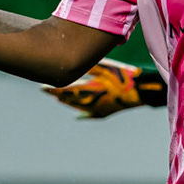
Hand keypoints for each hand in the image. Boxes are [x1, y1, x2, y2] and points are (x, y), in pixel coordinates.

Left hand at [44, 59, 164, 117]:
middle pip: (70, 99)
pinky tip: (76, 116)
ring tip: (58, 100)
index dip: (54, 89)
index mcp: (91, 90)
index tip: (43, 87)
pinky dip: (83, 114)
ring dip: (67, 103)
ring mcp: (98, 109)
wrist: (140, 92)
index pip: (67, 90)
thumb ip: (90, 70)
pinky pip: (91, 115)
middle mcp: (92, 101)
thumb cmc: (124, 77)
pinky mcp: (105, 113)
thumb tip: (73, 68)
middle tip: (45, 91)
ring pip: (78, 107)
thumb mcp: (107, 69)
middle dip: (57, 94)